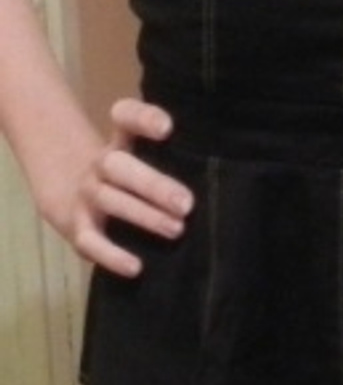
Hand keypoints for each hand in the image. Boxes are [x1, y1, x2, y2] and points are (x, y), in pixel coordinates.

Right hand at [64, 98, 193, 276]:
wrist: (73, 194)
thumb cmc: (130, 176)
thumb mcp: (144, 158)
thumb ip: (175, 158)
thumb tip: (226, 174)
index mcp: (121, 141)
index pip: (124, 116)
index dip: (141, 118)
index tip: (167, 128)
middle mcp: (102, 165)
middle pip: (118, 166)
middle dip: (153, 185)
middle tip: (187, 203)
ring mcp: (87, 195)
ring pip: (109, 200)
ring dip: (144, 216)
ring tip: (177, 229)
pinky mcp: (78, 228)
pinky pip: (89, 241)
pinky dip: (111, 256)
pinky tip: (136, 267)